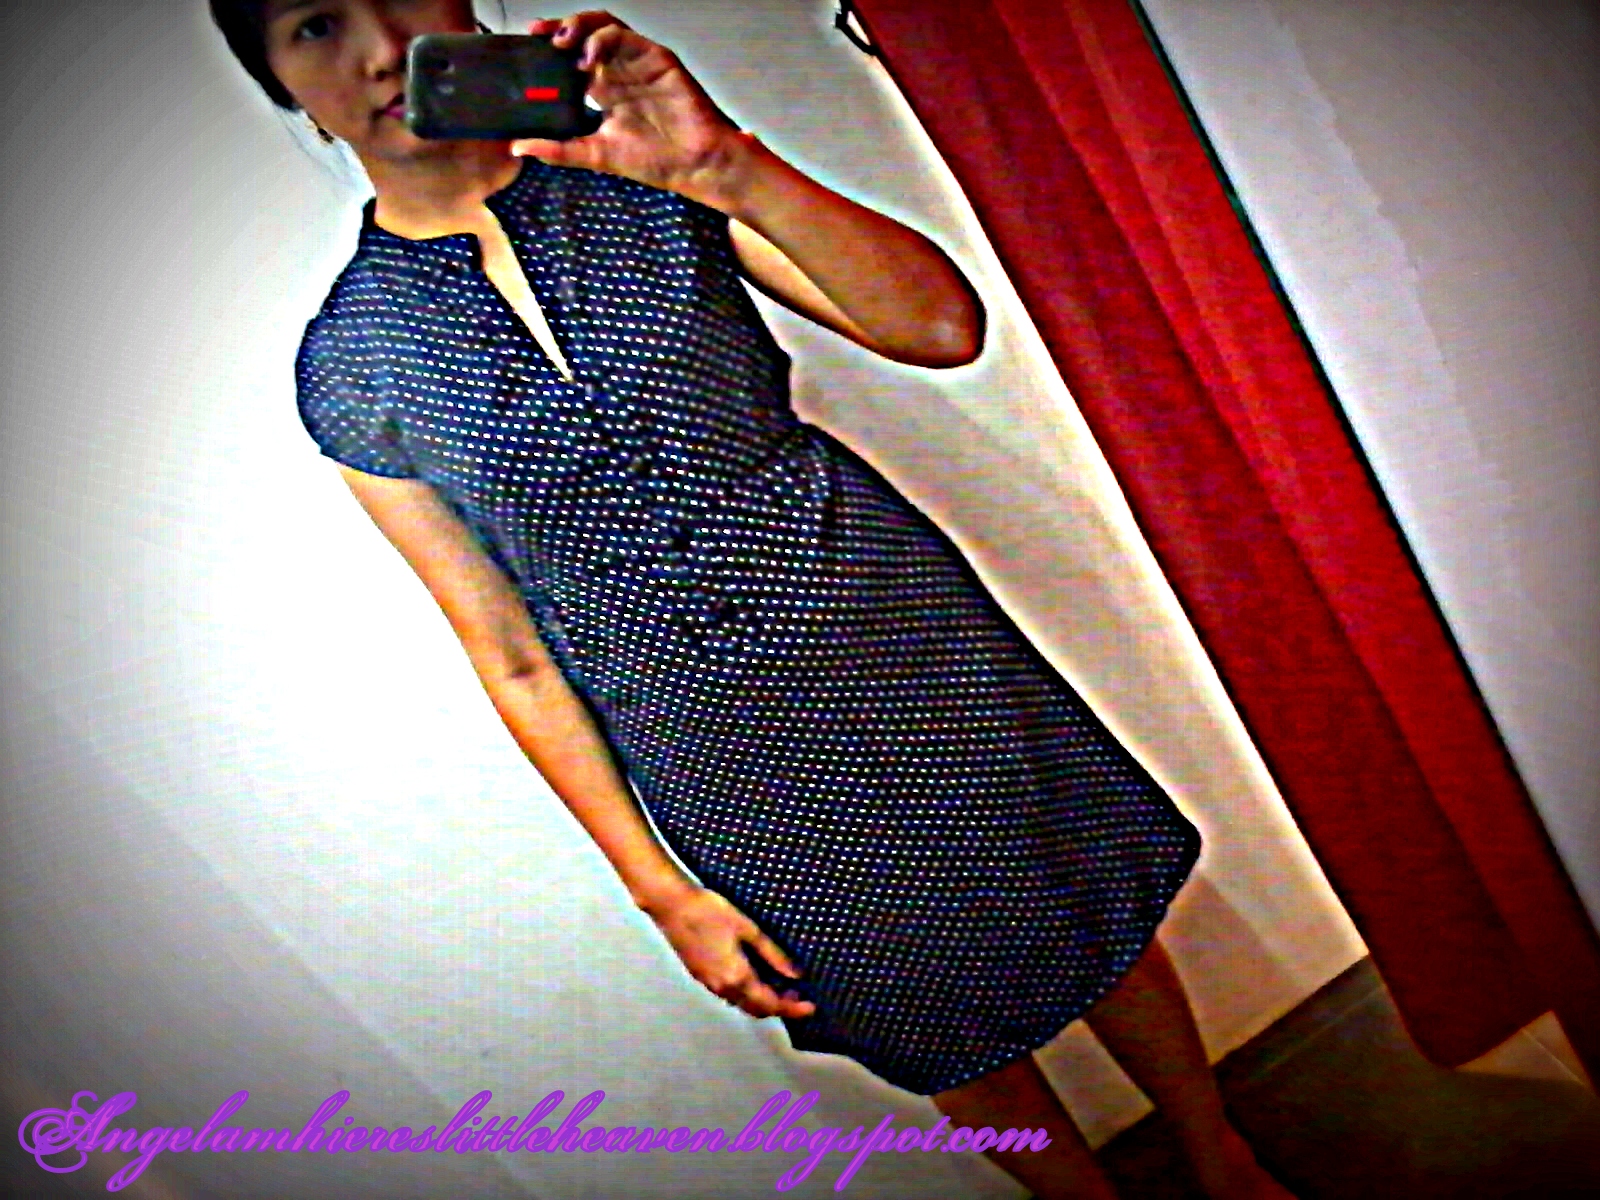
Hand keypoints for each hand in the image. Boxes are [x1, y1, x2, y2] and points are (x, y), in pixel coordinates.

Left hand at [512, 13, 752, 208]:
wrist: (694, 164)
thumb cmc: (655, 161)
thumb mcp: (595, 155)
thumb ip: (558, 149)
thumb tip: (518, 148)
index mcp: (604, 91)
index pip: (570, 60)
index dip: (548, 50)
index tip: (527, 49)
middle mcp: (619, 72)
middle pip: (583, 35)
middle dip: (558, 29)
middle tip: (538, 35)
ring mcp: (637, 62)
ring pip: (602, 26)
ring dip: (579, 26)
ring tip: (561, 40)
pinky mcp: (655, 57)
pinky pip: (625, 35)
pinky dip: (602, 38)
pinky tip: (588, 56)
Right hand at [645, 885, 817, 1020]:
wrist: (673, 906)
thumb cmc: (711, 912)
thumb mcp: (748, 929)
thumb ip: (773, 955)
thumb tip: (794, 974)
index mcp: (738, 977)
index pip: (771, 1003)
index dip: (793, 1009)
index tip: (810, 1007)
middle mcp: (723, 987)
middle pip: (756, 1009)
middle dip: (778, 1007)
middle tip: (796, 993)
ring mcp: (709, 983)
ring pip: (741, 1004)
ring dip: (761, 1001)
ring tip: (779, 985)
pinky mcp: (700, 976)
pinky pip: (728, 994)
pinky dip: (746, 994)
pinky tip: (753, 978)